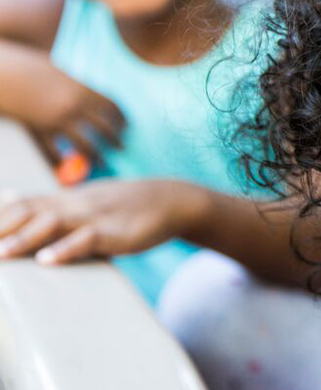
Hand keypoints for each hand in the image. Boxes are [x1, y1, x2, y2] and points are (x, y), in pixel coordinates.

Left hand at [0, 179, 207, 263]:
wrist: (170, 200)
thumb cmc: (122, 204)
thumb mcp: (80, 198)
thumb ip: (43, 201)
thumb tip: (9, 194)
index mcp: (60, 199)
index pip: (16, 205)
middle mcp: (71, 204)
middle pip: (26, 212)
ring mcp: (92, 216)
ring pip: (51, 224)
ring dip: (23, 239)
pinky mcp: (113, 231)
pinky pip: (86, 239)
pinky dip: (66, 249)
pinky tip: (48, 261)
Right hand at [7, 52, 124, 163]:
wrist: (5, 73)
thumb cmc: (29, 66)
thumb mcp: (60, 72)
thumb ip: (76, 86)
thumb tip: (89, 95)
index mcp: (83, 89)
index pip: (113, 106)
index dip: (122, 118)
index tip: (127, 126)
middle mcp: (76, 106)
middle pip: (105, 128)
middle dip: (116, 140)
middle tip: (121, 148)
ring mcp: (59, 120)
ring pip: (86, 144)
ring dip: (96, 156)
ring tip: (102, 163)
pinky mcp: (41, 130)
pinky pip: (56, 150)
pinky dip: (62, 160)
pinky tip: (66, 165)